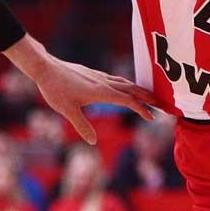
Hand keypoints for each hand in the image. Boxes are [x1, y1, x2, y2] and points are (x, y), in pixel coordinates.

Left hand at [11, 39, 155, 143]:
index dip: (141, 109)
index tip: (152, 118)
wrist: (45, 68)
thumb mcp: (67, 110)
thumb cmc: (55, 89)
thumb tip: (93, 142)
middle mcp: (104, 82)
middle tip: (164, 105)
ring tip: (150, 97)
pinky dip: (128, 85)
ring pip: (126, 83)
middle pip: (133, 89)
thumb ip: (81, 126)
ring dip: (140, 90)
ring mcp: (100, 77)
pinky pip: (117, 80)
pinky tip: (126, 88)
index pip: (128, 101)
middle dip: (149, 98)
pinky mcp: (94, 74)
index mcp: (101, 92)